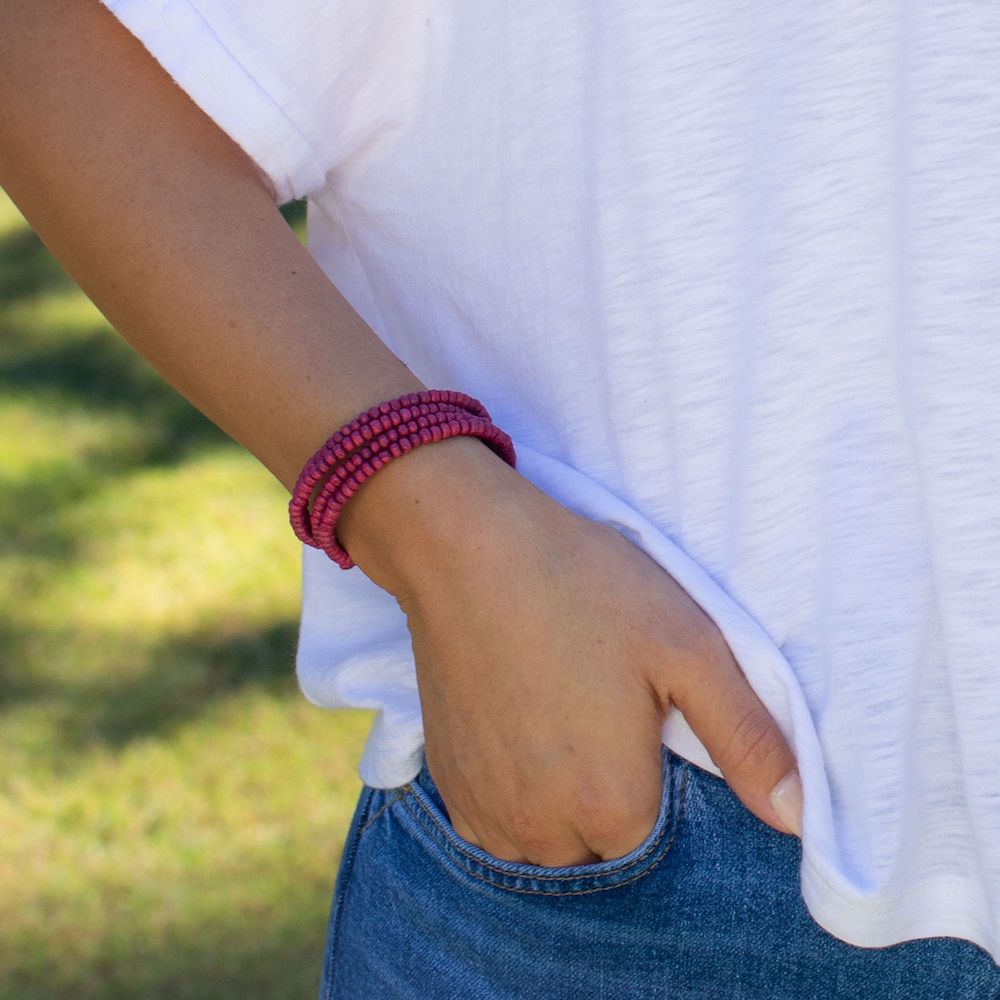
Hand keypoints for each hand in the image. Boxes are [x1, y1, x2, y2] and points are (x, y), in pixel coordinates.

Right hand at [343, 438, 802, 864]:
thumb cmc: (583, 587)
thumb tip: (801, 820)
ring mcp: (484, 810)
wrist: (465, 549)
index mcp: (612, 805)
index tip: (633, 706)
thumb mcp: (688, 648)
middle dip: (607, 785)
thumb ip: (749, 741)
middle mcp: (541, 832)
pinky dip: (513, 785)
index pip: (655, 831)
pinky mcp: (446, 783)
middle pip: (600, 838)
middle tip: (594, 697)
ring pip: (547, 835)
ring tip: (554, 706)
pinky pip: (497, 818)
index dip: (651, 764)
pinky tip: (516, 718)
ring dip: (558, 793)